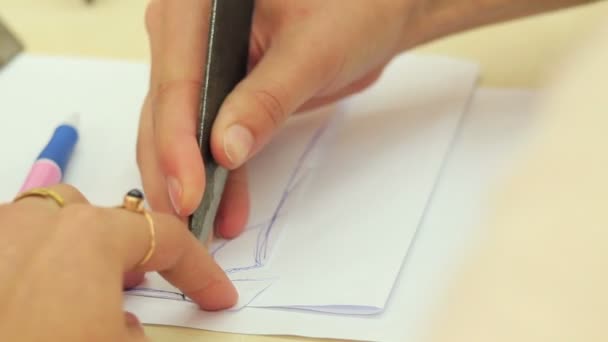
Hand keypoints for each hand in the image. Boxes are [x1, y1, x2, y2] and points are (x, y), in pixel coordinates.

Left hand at [0, 185, 236, 340]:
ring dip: (71, 258)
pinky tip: (23, 305)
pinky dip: (26, 270)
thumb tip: (122, 329)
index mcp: (90, 237)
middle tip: (135, 292)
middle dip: (124, 253)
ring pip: (45, 227)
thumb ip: (134, 336)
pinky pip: (8, 248)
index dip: (201, 272)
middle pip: (99, 220)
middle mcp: (36, 222)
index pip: (167, 240)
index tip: (218, 298)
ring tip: (73, 302)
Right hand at [137, 0, 420, 238]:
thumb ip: (265, 100)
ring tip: (202, 228)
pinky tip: (224, 206)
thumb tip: (224, 150)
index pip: (177, 80)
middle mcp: (188, 28)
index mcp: (196, 2)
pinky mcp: (222, 86)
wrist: (375, 13)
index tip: (189, 193)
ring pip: (180, 127)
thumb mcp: (311, 53)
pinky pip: (208, 132)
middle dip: (173, 169)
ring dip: (190, 178)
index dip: (177, 143)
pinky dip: (215, 171)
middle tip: (185, 223)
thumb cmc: (352, 10)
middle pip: (166, 108)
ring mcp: (202, 59)